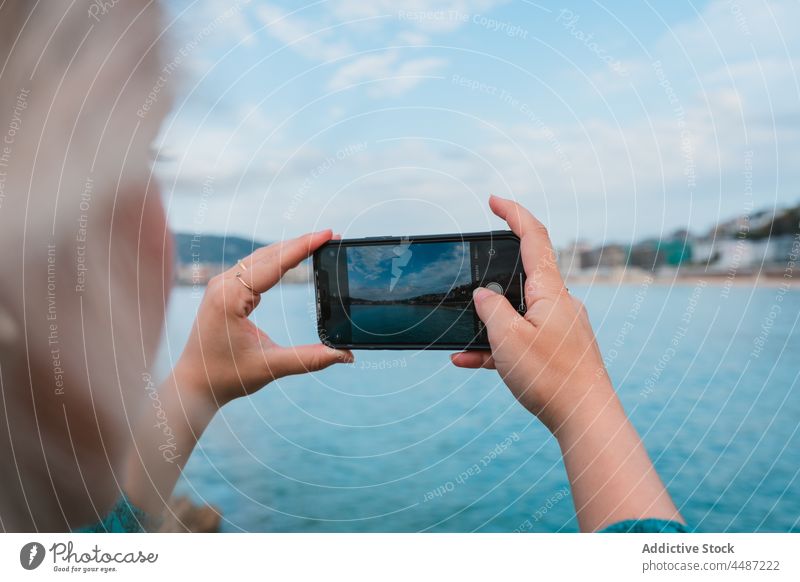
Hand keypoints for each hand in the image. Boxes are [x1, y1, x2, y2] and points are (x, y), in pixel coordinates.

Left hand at [174, 230, 353, 408]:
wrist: (194, 385)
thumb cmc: (226, 376)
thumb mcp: (271, 367)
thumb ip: (310, 359)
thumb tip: (347, 355)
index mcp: (229, 297)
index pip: (274, 263)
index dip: (303, 247)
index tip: (327, 234)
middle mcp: (222, 285)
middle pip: (269, 254)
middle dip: (301, 243)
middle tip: (330, 236)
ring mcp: (221, 285)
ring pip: (261, 257)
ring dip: (289, 249)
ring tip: (318, 243)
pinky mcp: (224, 291)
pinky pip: (254, 268)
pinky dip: (277, 260)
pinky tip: (294, 258)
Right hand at [451, 195, 611, 432]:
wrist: (587, 420)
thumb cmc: (552, 377)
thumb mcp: (508, 339)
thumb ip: (490, 310)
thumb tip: (483, 295)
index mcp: (550, 291)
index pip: (534, 237)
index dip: (513, 213)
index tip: (493, 200)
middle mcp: (559, 303)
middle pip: (522, 276)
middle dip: (492, 281)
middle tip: (468, 289)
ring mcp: (560, 328)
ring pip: (517, 314)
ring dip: (489, 325)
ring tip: (462, 347)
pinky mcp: (559, 351)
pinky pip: (523, 340)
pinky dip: (498, 348)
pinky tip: (470, 362)